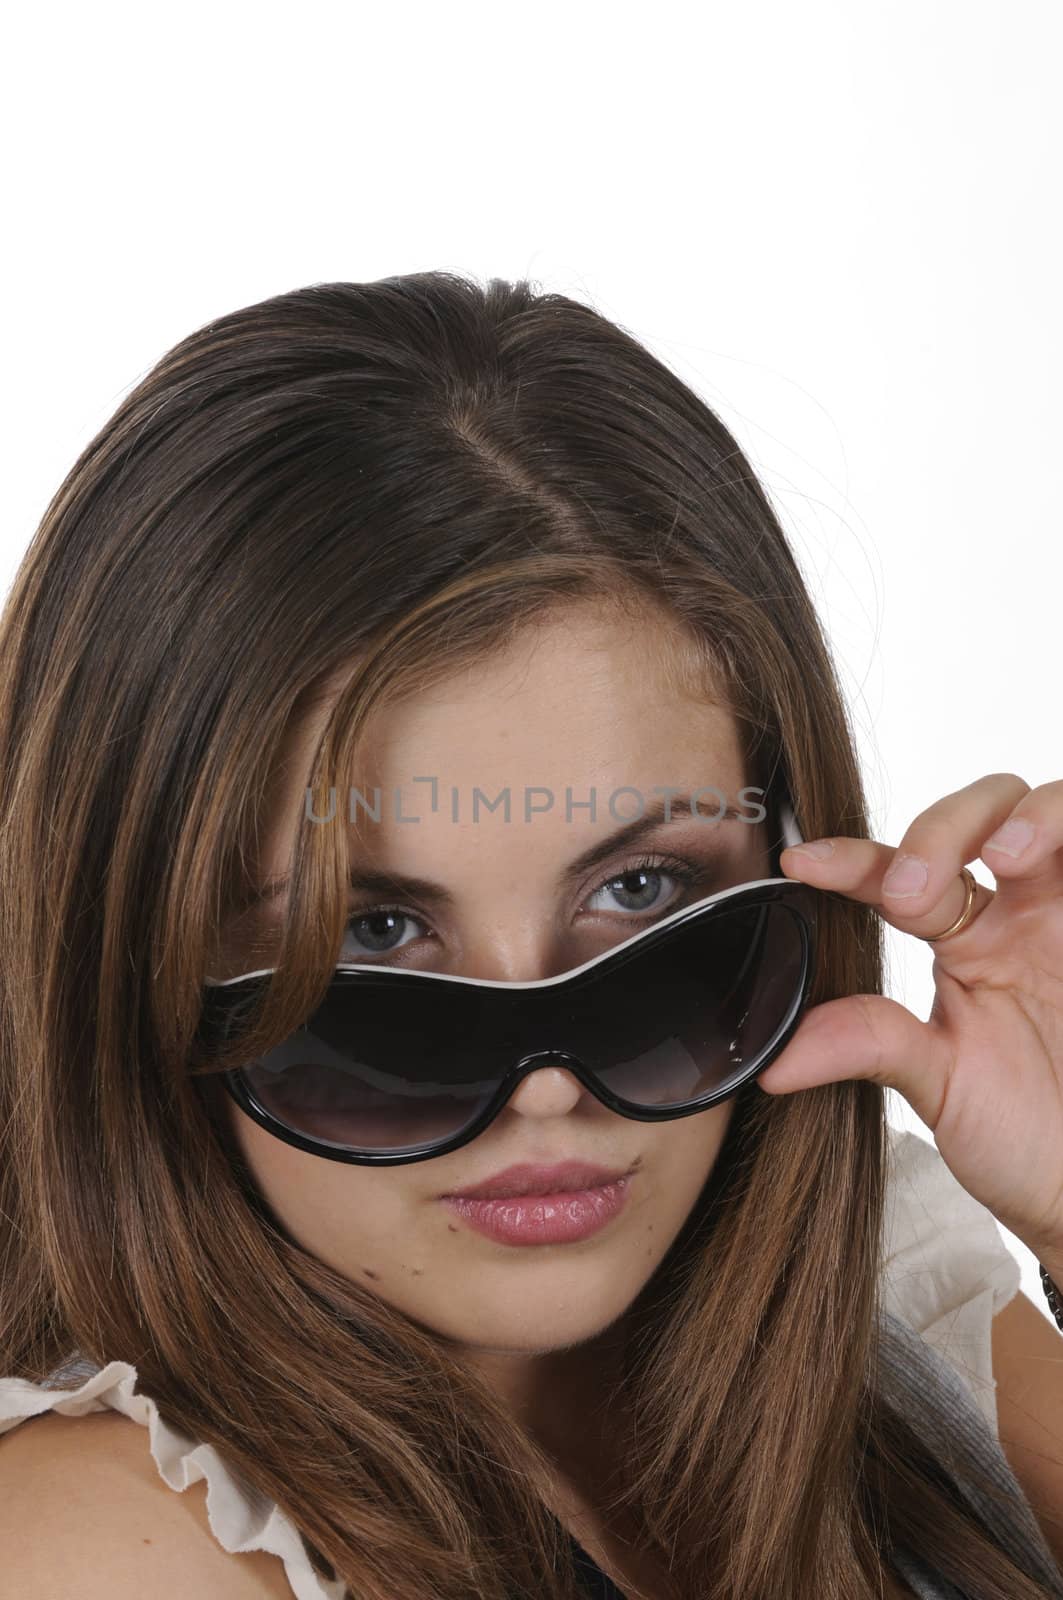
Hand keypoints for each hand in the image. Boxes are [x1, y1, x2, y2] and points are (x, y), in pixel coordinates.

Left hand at [757, 773, 1062, 1261]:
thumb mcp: (938, 1086)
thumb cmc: (1031, 1135)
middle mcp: (1020, 911)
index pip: (897, 875)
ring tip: (1003, 855)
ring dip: (1023, 816)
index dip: (849, 860)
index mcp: (964, 939)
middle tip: (911, 890)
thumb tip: (772, 1056)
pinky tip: (1051, 858)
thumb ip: (867, 1047)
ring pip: (1052, 811)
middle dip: (940, 830)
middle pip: (980, 812)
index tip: (802, 865)